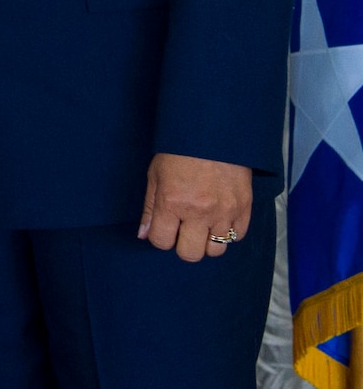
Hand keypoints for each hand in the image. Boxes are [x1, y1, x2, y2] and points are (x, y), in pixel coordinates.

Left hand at [137, 152, 252, 261]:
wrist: (214, 133)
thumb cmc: (179, 152)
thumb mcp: (155, 175)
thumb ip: (149, 208)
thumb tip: (143, 235)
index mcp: (171, 202)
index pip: (161, 241)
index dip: (160, 238)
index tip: (163, 229)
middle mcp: (199, 212)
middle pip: (190, 254)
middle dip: (183, 245)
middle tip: (183, 230)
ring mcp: (224, 212)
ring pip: (216, 251)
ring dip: (207, 242)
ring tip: (202, 225)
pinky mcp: (244, 208)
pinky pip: (237, 236)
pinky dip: (228, 232)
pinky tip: (219, 218)